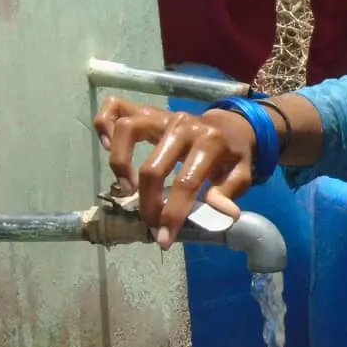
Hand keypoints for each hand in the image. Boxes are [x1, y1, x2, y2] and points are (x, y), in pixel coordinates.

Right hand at [92, 97, 256, 246]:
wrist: (230, 126)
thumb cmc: (233, 155)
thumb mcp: (242, 173)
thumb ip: (229, 192)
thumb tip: (224, 213)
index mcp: (210, 142)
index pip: (186, 183)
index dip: (172, 215)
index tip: (163, 239)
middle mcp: (183, 125)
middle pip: (153, 166)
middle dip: (148, 202)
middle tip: (149, 220)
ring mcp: (163, 115)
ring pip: (127, 129)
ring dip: (120, 162)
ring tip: (127, 188)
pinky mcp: (148, 111)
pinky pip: (115, 107)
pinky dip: (104, 125)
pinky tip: (107, 147)